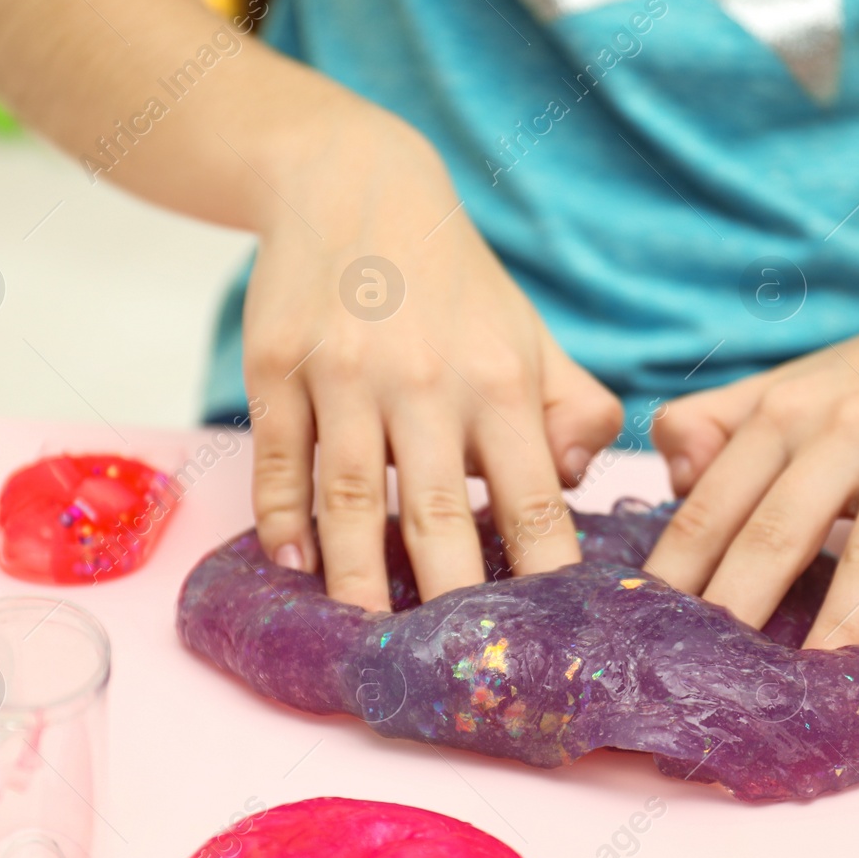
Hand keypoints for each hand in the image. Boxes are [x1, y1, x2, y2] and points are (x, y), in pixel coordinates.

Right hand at [243, 114, 621, 609]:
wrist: (352, 184)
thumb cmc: (453, 280)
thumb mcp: (528, 332)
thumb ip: (572, 406)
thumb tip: (581, 484)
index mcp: (500, 377)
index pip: (535, 497)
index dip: (544, 573)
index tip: (552, 636)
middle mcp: (424, 379)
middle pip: (439, 515)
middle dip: (451, 600)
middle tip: (456, 673)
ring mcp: (344, 373)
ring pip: (350, 499)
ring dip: (358, 580)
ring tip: (369, 641)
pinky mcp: (277, 366)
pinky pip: (280, 461)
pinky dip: (283, 521)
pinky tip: (295, 567)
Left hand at [645, 239, 858, 648]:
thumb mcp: (792, 385)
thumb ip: (716, 427)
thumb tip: (667, 487)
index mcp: (781, 414)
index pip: (712, 506)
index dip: (676, 574)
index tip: (646, 636)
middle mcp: (842, 428)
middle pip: (776, 531)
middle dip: (737, 609)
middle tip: (709, 683)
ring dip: (839, 624)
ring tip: (809, 687)